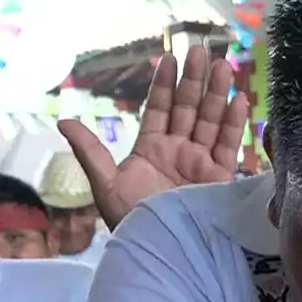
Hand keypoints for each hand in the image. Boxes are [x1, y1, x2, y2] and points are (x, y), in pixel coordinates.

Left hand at [58, 45, 249, 229]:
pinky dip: (234, 124)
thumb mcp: (105, 184)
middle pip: (189, 109)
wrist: (161, 250)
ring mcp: (201, 163)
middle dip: (195, 80)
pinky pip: (229, 146)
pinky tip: (239, 100)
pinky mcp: (221, 178)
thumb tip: (63, 121)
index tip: (169, 60)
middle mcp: (179, 152)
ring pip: (211, 121)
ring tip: (224, 66)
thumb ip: (90, 151)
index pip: (160, 110)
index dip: (164, 85)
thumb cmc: (131, 220)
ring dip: (217, 94)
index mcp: (151, 150)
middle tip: (202, 51)